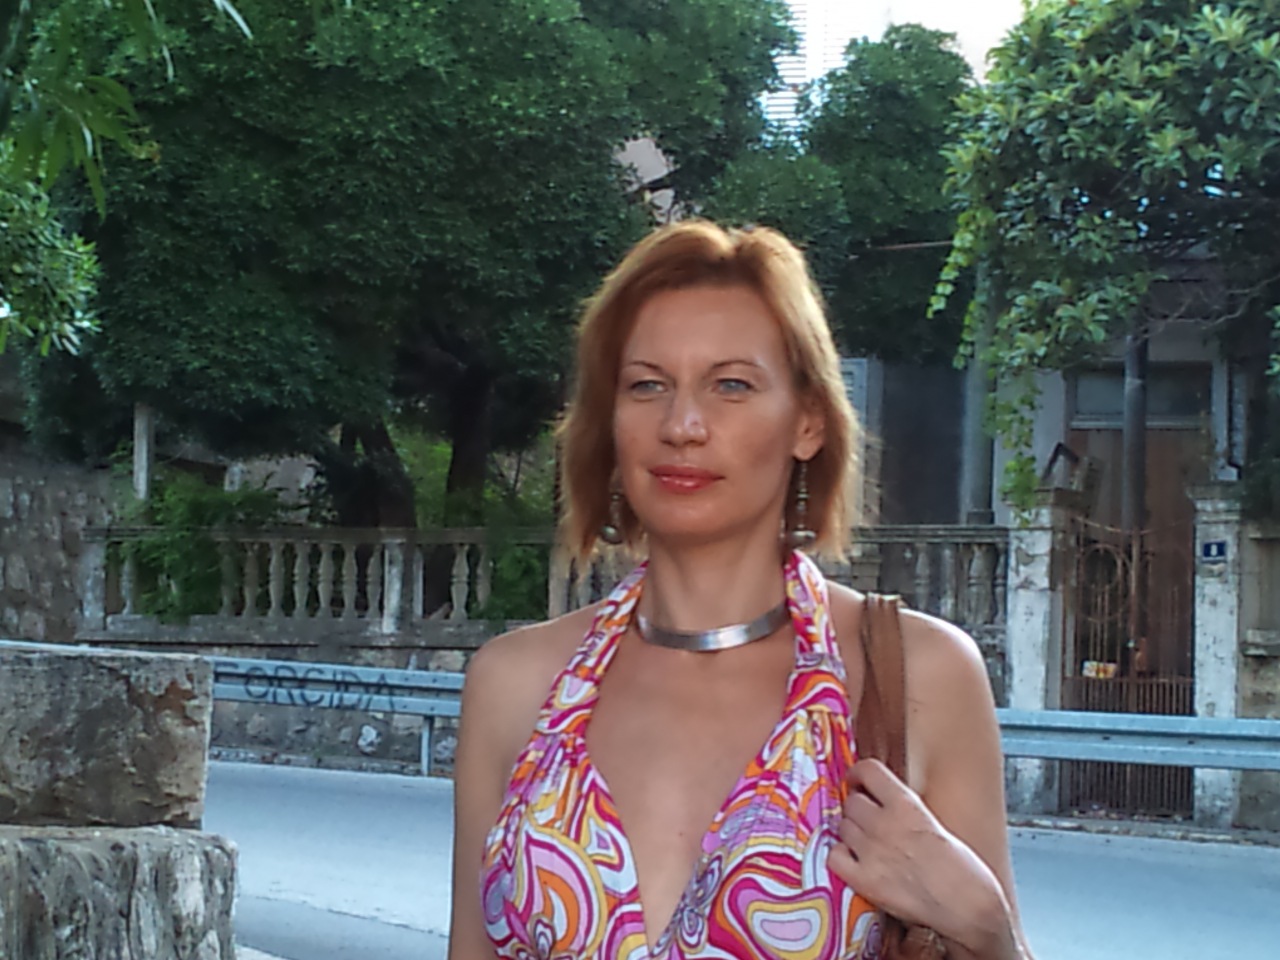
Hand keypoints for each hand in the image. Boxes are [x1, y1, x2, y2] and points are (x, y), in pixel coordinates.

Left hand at [827, 760, 1019, 958]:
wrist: (969, 907)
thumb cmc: (963, 868)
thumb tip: (883, 801)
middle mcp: (884, 823)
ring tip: (867, 842)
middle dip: (858, 807)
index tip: (859, 781)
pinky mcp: (864, 881)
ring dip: (851, 831)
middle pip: (851, 801)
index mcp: (906, 805)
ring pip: (842, 826)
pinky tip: (854, 860)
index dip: (859, 774)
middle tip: (868, 819)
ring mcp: (871, 852)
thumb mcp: (935, 822)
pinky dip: (841, 856)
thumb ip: (906, 809)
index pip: (868, 770)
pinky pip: (834, 856)